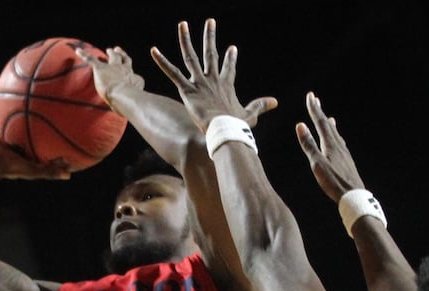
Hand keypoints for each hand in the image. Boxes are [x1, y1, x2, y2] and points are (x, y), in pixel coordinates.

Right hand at [0, 107, 72, 180]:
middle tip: (35, 116)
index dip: (39, 143)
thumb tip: (69, 175)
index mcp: (19, 157)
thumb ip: (51, 171)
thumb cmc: (13, 168)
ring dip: (8, 118)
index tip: (50, 135)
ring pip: (4, 127)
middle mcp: (8, 149)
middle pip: (18, 135)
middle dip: (25, 128)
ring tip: (15, 105)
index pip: (31, 148)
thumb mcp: (35, 170)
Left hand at [76, 44, 142, 113]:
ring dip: (112, 53)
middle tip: (118, 51)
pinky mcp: (100, 68)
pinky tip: (78, 51)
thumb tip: (123, 112)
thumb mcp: (133, 102)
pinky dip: (84, 55)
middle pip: (125, 60)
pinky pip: (91, 59)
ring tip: (109, 50)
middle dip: (122, 55)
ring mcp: (113, 68)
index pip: (133, 74)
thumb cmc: (129, 101)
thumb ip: (129, 103)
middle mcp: (124, 71)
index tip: (129, 69)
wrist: (122, 95)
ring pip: (113, 57)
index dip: (131, 71)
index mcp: (132, 79)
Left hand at [150, 19, 275, 133]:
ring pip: (191, 57)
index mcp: (226, 85)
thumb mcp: (250, 115)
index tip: (232, 48)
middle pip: (211, 53)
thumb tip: (275, 102)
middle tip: (210, 21)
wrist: (225, 130)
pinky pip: (172, 73)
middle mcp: (212, 79)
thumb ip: (260, 106)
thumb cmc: (237, 126)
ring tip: (182, 24)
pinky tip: (154, 51)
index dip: (231, 58)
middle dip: (210, 37)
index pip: (229, 67)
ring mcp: (199, 83)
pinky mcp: (188, 90)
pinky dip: (162, 62)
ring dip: (185, 40)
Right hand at [295, 91, 367, 203]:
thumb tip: (300, 126)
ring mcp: (344, 152)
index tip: (310, 96)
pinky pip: (339, 143)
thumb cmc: (333, 181)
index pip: (321, 122)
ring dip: (329, 125)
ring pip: (335, 134)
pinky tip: (337, 142)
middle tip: (316, 100)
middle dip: (320, 113)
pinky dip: (335, 137)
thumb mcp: (317, 163)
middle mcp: (338, 145)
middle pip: (328, 125)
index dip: (314, 109)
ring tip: (329, 118)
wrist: (353, 194)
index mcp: (330, 144)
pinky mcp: (346, 161)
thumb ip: (309, 144)